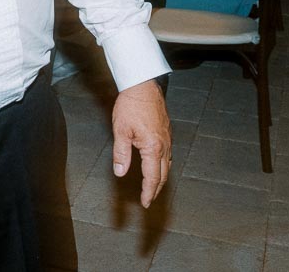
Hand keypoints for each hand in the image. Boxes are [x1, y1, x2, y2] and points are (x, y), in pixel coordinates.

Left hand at [111, 78, 172, 207]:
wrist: (142, 85)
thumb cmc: (131, 105)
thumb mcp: (121, 131)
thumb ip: (121, 154)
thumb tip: (120, 172)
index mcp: (153, 147)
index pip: (152, 177)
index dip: (148, 192)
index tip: (145, 203)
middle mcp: (164, 145)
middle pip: (163, 174)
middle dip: (156, 189)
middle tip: (149, 199)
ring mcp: (167, 138)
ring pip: (167, 164)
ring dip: (160, 178)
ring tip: (153, 187)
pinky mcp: (167, 132)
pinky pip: (168, 154)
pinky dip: (163, 165)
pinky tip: (158, 165)